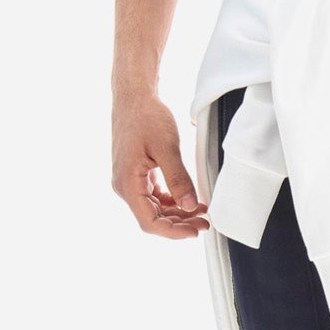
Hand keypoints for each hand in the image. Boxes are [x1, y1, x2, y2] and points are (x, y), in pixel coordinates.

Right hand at [113, 90, 210, 238]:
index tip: (195, 230)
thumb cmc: (146, 117)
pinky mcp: (136, 175)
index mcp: (128, 184)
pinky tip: (189, 200)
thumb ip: (178, 179)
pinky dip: (172, 201)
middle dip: (180, 223)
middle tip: (205, 223)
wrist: (133, 97)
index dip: (174, 231)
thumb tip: (189, 206)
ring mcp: (130, 181)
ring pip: (154, 209)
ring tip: (201, 212)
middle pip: (153, 218)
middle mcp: (125, 187)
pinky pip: (154, 196)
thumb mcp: (167, 147)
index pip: (149, 222)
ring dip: (178, 213)